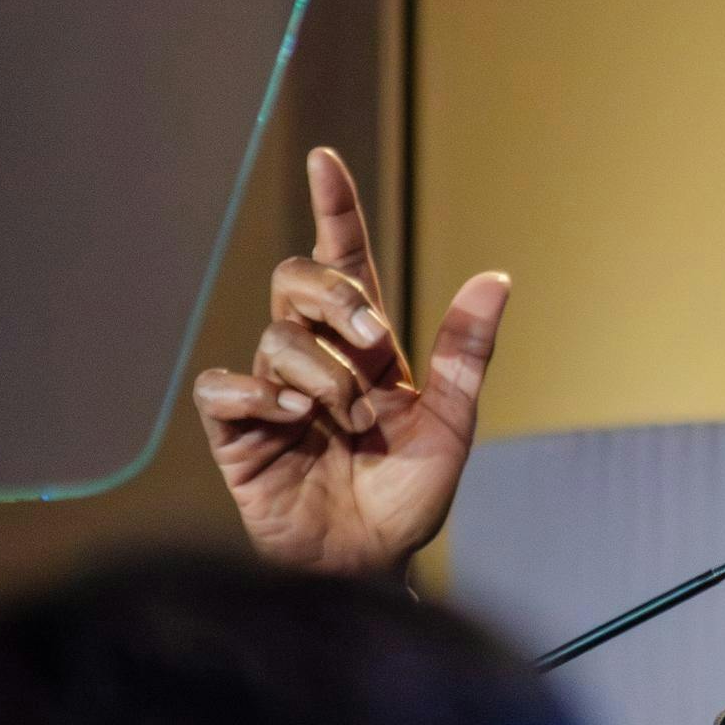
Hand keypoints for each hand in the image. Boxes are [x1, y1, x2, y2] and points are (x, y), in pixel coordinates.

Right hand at [194, 148, 510, 575]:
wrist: (373, 564)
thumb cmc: (410, 499)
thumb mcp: (452, 423)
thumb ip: (466, 352)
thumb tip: (498, 278)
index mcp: (366, 349)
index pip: (345, 262)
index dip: (335, 210)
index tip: (327, 160)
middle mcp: (315, 358)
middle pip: (298, 280)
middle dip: (338, 301)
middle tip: (377, 348)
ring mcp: (272, 391)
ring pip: (276, 337)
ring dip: (324, 378)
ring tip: (347, 425)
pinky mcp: (236, 430)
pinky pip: (226, 385)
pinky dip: (263, 397)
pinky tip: (294, 422)